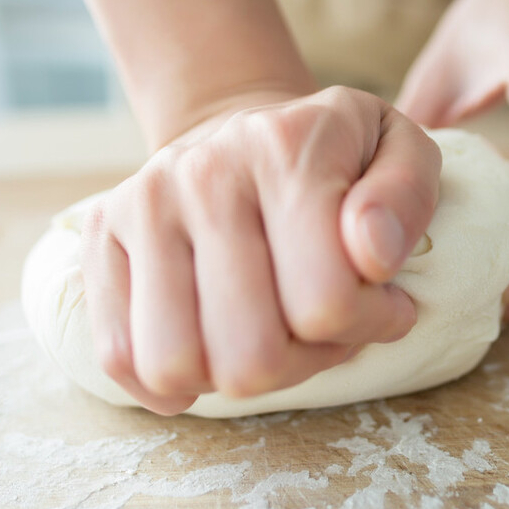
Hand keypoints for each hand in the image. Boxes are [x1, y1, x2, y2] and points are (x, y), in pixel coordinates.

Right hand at [80, 86, 440, 413]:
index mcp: (286, 151)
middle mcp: (203, 176)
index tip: (381, 300)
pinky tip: (212, 348)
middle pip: (250, 356)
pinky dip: (171, 380)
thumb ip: (406, 196)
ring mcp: (142, 207)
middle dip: (303, 360)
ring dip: (236, 375)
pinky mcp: (102, 239)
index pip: (325, 303)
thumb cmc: (334, 154)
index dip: (368, 324)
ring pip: (178, 366)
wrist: (240, 127)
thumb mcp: (400, 148)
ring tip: (268, 332)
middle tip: (322, 323)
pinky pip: (118, 356)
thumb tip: (373, 256)